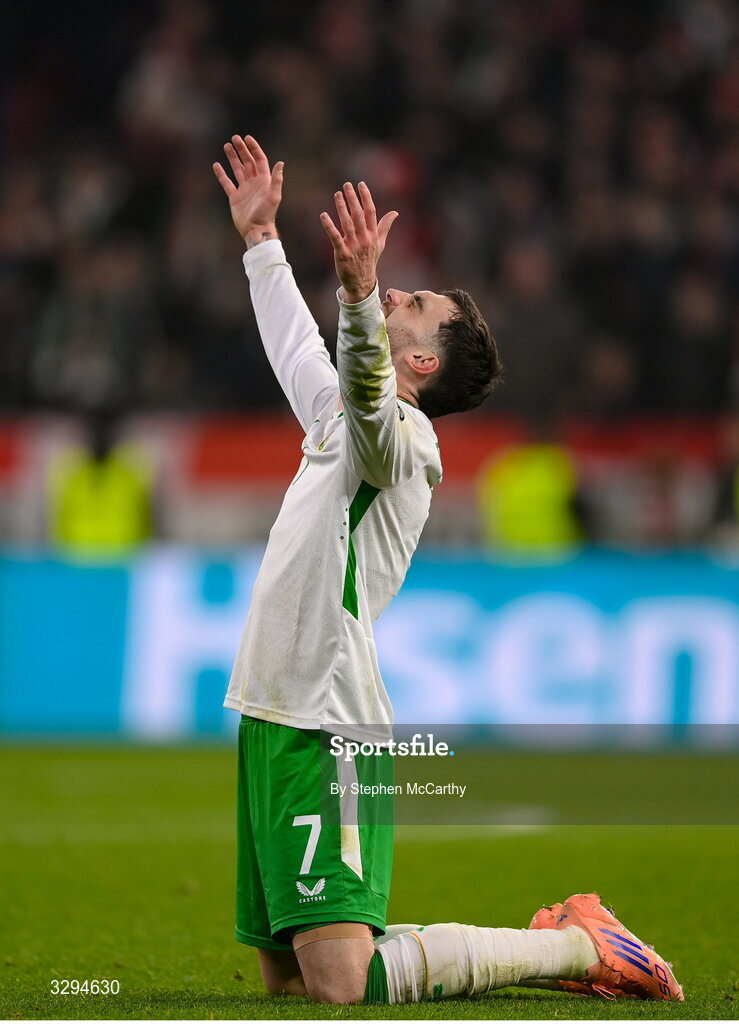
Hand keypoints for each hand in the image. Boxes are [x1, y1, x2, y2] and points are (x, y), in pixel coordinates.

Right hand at [213, 135, 283, 246]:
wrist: (256, 230)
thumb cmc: (266, 214)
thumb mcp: (274, 196)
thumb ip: (276, 180)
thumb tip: (281, 163)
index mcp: (264, 181)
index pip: (259, 160)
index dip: (254, 148)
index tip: (247, 138)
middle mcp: (254, 183)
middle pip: (247, 162)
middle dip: (241, 149)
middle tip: (234, 138)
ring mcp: (244, 190)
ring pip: (237, 169)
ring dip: (232, 158)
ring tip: (226, 146)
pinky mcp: (235, 197)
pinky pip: (227, 183)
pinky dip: (221, 174)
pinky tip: (216, 165)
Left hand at [320, 182, 397, 303]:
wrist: (362, 282)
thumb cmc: (369, 260)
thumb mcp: (380, 243)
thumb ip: (385, 226)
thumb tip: (395, 213)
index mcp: (373, 235)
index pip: (370, 212)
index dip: (366, 197)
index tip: (361, 184)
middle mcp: (364, 239)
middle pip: (358, 215)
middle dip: (353, 198)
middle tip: (346, 185)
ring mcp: (353, 246)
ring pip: (347, 223)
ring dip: (341, 207)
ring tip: (337, 194)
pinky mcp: (342, 253)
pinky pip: (335, 237)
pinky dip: (329, 226)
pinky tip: (323, 215)